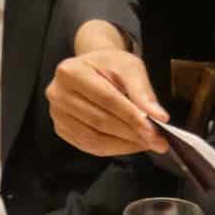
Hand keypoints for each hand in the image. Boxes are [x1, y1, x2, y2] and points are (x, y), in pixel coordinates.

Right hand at [46, 20, 169, 155]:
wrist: (92, 67)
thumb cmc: (109, 65)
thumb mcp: (129, 66)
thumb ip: (143, 90)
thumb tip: (158, 116)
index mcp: (70, 71)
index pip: (106, 98)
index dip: (131, 116)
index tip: (153, 129)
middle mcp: (57, 94)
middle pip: (99, 121)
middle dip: (131, 133)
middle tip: (157, 140)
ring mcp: (57, 114)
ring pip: (94, 139)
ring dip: (124, 145)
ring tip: (146, 143)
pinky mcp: (61, 129)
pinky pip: (89, 146)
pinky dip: (113, 149)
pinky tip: (130, 144)